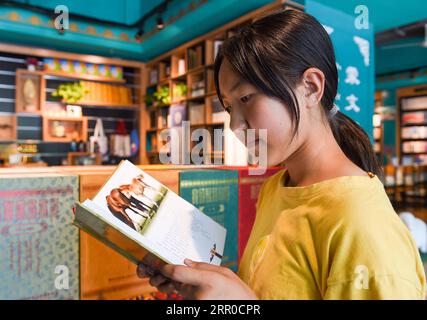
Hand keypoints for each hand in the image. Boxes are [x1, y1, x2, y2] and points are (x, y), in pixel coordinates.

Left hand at [139, 259, 257, 299]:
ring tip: (161, 276)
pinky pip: (183, 296)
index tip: (160, 263)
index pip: (177, 273)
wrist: (244, 309)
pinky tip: (174, 284)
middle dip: (164, 275)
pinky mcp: (194, 307)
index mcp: (207, 281)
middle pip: (174, 282)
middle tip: (154, 268)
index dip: (165, 267)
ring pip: (176, 291)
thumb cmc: (236, 290)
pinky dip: (178, 290)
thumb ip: (202, 266)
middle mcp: (199, 294)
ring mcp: (196, 303)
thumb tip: (185, 262)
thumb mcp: (223, 272)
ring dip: (168, 284)